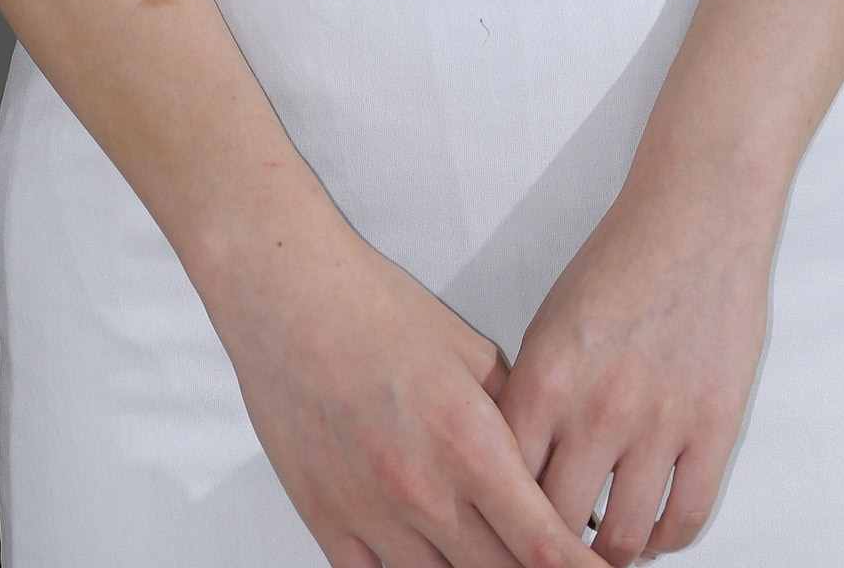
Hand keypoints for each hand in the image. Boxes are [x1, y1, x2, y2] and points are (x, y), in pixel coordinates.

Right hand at [210, 222, 588, 567]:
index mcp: (470, 444)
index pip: (542, 546)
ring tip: (483, 545)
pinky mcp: (328, 526)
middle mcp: (425, 494)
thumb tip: (551, 467)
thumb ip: (515, 417)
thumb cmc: (378, 312)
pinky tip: (428, 556)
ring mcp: (373, 518)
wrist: (291, 302)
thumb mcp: (472, 354)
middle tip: (544, 556)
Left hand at [493, 162, 782, 562]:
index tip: (504, 537)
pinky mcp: (713, 426)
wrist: (697, 214)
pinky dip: (664, 539)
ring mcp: (659, 421)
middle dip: (548, 549)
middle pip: (555, 527)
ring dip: (608, 557)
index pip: (504, 489)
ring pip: (621, 539)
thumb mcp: (549, 325)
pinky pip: (685, 518)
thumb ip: (530, 401)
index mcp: (546, 379)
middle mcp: (598, 408)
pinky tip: (653, 528)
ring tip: (602, 550)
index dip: (500, 524)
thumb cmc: (621, 261)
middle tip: (550, 552)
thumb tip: (512, 476)